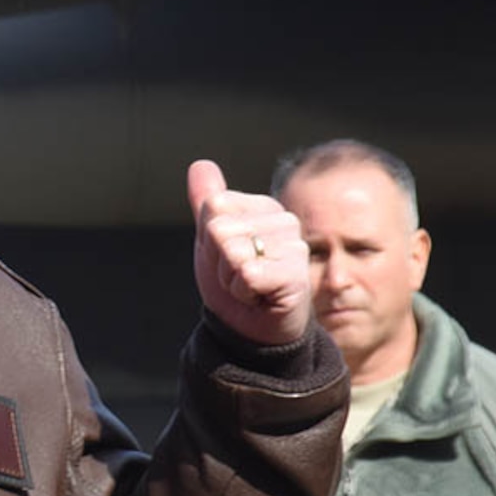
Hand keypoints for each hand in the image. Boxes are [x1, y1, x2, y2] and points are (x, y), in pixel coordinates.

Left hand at [188, 159, 310, 346]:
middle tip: (240, 278)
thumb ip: (206, 203)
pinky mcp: (296, 273)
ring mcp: (294, 245)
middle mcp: (283, 219)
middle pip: (219, 229)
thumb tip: (200, 164)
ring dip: (231, 280)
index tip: (228, 259)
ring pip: (231, 252)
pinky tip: (261, 299)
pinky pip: (247, 274)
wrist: (253, 331)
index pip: (214, 207)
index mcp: (262, 206)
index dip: (209, 241)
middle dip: (219, 263)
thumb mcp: (212, 242)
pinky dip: (244, 294)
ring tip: (251, 288)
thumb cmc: (236, 285)